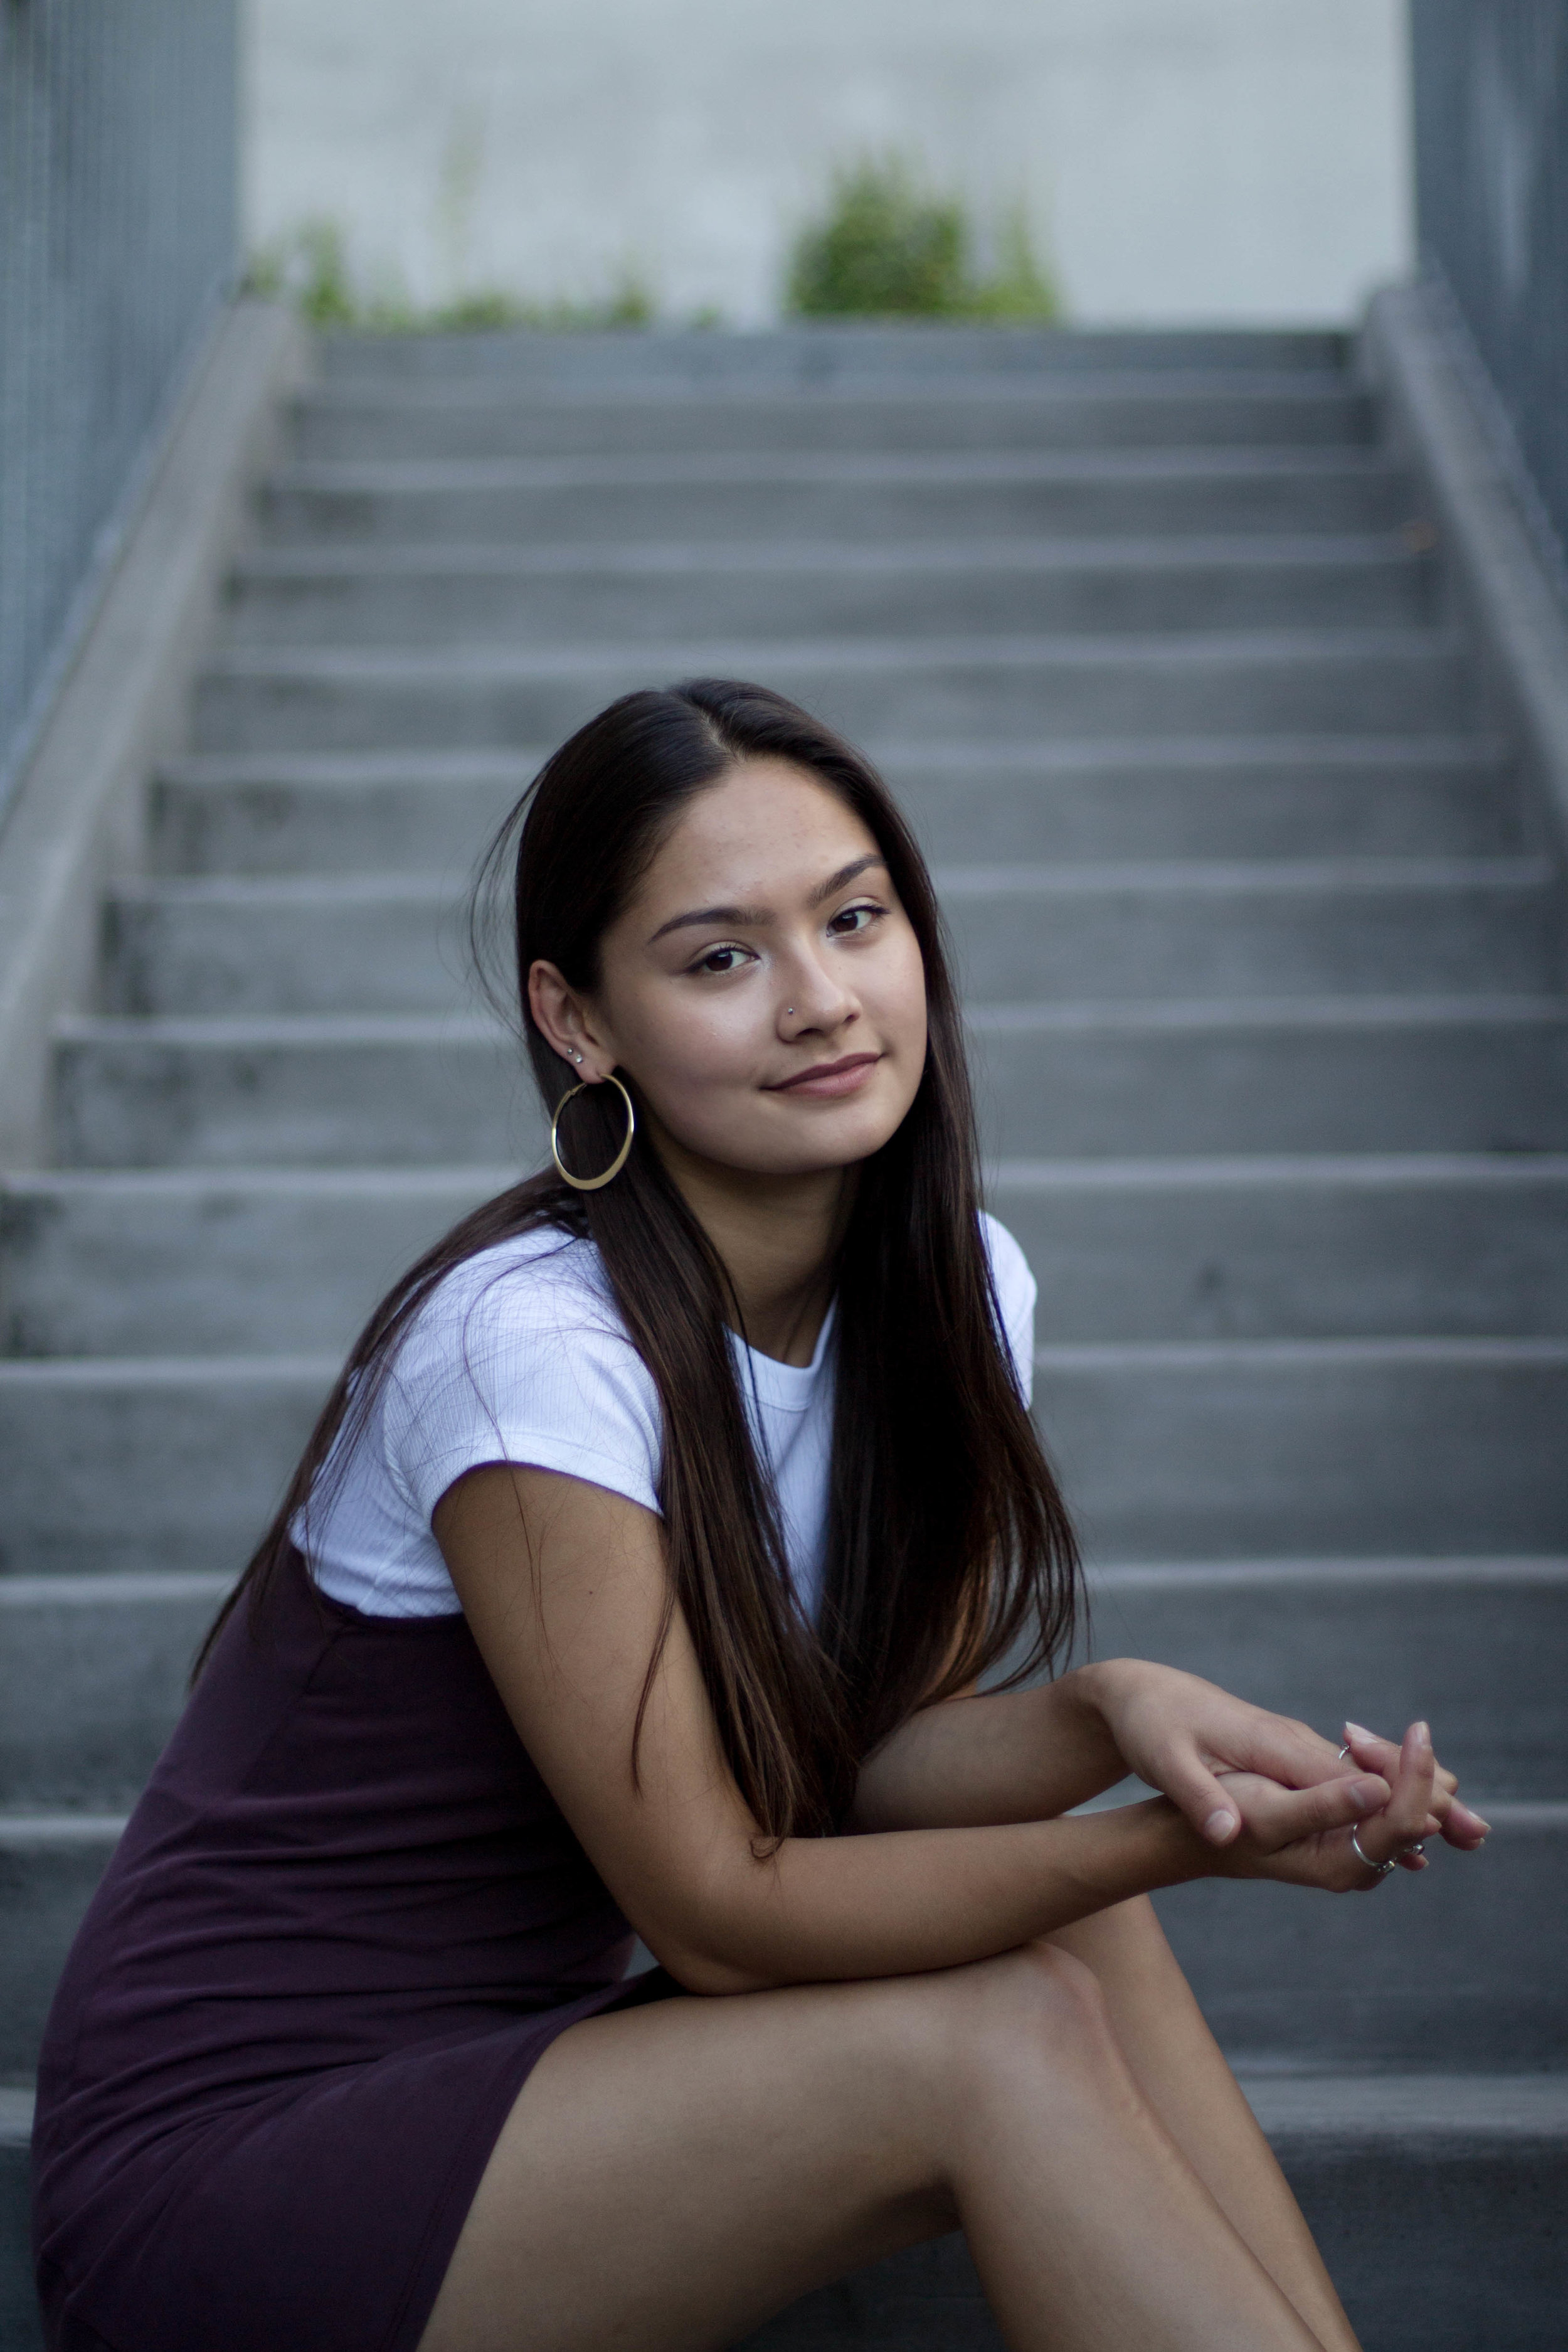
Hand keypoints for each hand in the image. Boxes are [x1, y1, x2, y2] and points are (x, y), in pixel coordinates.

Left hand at [1083, 1659, 1479, 1855]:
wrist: (1135, 1690)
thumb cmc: (1148, 1725)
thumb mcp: (1163, 1762)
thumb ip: (1199, 1797)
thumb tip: (1227, 1835)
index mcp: (1273, 1742)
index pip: (1346, 1777)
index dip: (1391, 1802)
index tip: (1434, 1829)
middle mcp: (1292, 1740)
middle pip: (1372, 1773)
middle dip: (1423, 1798)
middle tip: (1477, 1832)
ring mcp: (1292, 1744)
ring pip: (1364, 1772)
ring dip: (1411, 1796)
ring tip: (1461, 1831)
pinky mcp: (1285, 1751)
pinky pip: (1344, 1773)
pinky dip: (1381, 1791)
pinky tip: (1400, 1815)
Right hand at [1213, 1721, 1465, 1891]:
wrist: (1203, 1832)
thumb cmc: (1229, 1817)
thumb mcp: (1266, 1811)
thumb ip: (1322, 1806)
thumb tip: (1382, 1790)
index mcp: (1342, 1865)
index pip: (1405, 1821)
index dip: (1416, 1775)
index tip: (1416, 1730)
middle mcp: (1360, 1863)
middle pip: (1420, 1814)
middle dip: (1408, 1765)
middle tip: (1355, 1733)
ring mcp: (1359, 1848)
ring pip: (1412, 1806)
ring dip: (1399, 1763)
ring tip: (1352, 1736)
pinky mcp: (1353, 1829)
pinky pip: (1393, 1800)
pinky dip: (1389, 1768)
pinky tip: (1357, 1745)